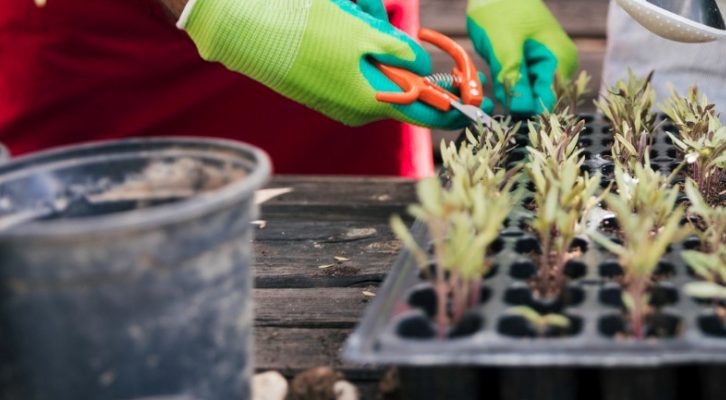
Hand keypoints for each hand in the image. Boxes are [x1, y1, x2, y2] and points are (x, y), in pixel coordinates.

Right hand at [180, 0, 486, 128]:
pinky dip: (354, 44)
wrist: (246, 29)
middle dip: (399, 52)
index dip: (455, 108)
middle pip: (401, 84)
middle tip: (375, 23)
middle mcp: (357, 109)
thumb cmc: (308, 30)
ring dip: (371, 40)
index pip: (427, 113)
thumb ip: (401, 52)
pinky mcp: (322, 88)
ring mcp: (337, 100)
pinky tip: (336, 22)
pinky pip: (353, 67)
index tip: (479, 104)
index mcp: (372, 101)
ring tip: (348, 15)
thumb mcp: (364, 33)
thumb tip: (423, 66)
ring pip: (375, 70)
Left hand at [467, 0, 577, 115]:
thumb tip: (522, 111)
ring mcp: (546, 66)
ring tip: (497, 66)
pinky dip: (506, 83)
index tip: (508, 114)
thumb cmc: (501, 10)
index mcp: (560, 60)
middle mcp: (558, 66)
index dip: (530, 112)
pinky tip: (498, 66)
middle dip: (516, 100)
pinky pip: (520, 85)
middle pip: (540, 100)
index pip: (551, 100)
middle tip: (496, 85)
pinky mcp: (531, 66)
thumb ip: (514, 79)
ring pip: (528, 94)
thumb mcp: (504, 46)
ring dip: (509, 91)